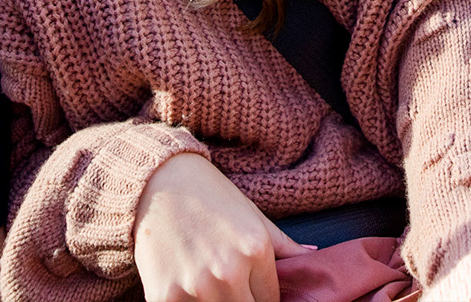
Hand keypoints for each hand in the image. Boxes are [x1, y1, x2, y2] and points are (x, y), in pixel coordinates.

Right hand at [133, 152, 307, 301]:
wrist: (157, 181)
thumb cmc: (209, 196)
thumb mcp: (252, 215)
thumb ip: (284, 244)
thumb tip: (313, 257)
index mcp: (255, 249)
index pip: (272, 301)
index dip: (262, 298)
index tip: (251, 289)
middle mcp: (229, 271)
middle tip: (232, 288)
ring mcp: (196, 286)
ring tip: (208, 284)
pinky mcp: (165, 297)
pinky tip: (187, 289)